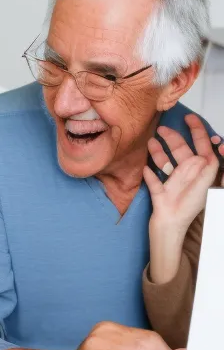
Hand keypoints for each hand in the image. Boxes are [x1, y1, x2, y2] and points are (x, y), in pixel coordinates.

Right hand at [143, 114, 223, 230]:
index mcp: (201, 174)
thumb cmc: (187, 212)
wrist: (169, 231)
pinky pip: (154, 179)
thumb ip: (202, 171)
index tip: (189, 118)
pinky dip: (150, 173)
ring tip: (149, 143)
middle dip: (173, 138)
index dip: (198, 132)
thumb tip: (197, 155)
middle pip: (182, 152)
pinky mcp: (160, 191)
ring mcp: (173, 183)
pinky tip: (145, 168)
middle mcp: (188, 176)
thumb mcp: (202, 188)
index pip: (203, 148)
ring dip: (158, 153)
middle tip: (161, 128)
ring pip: (166, 162)